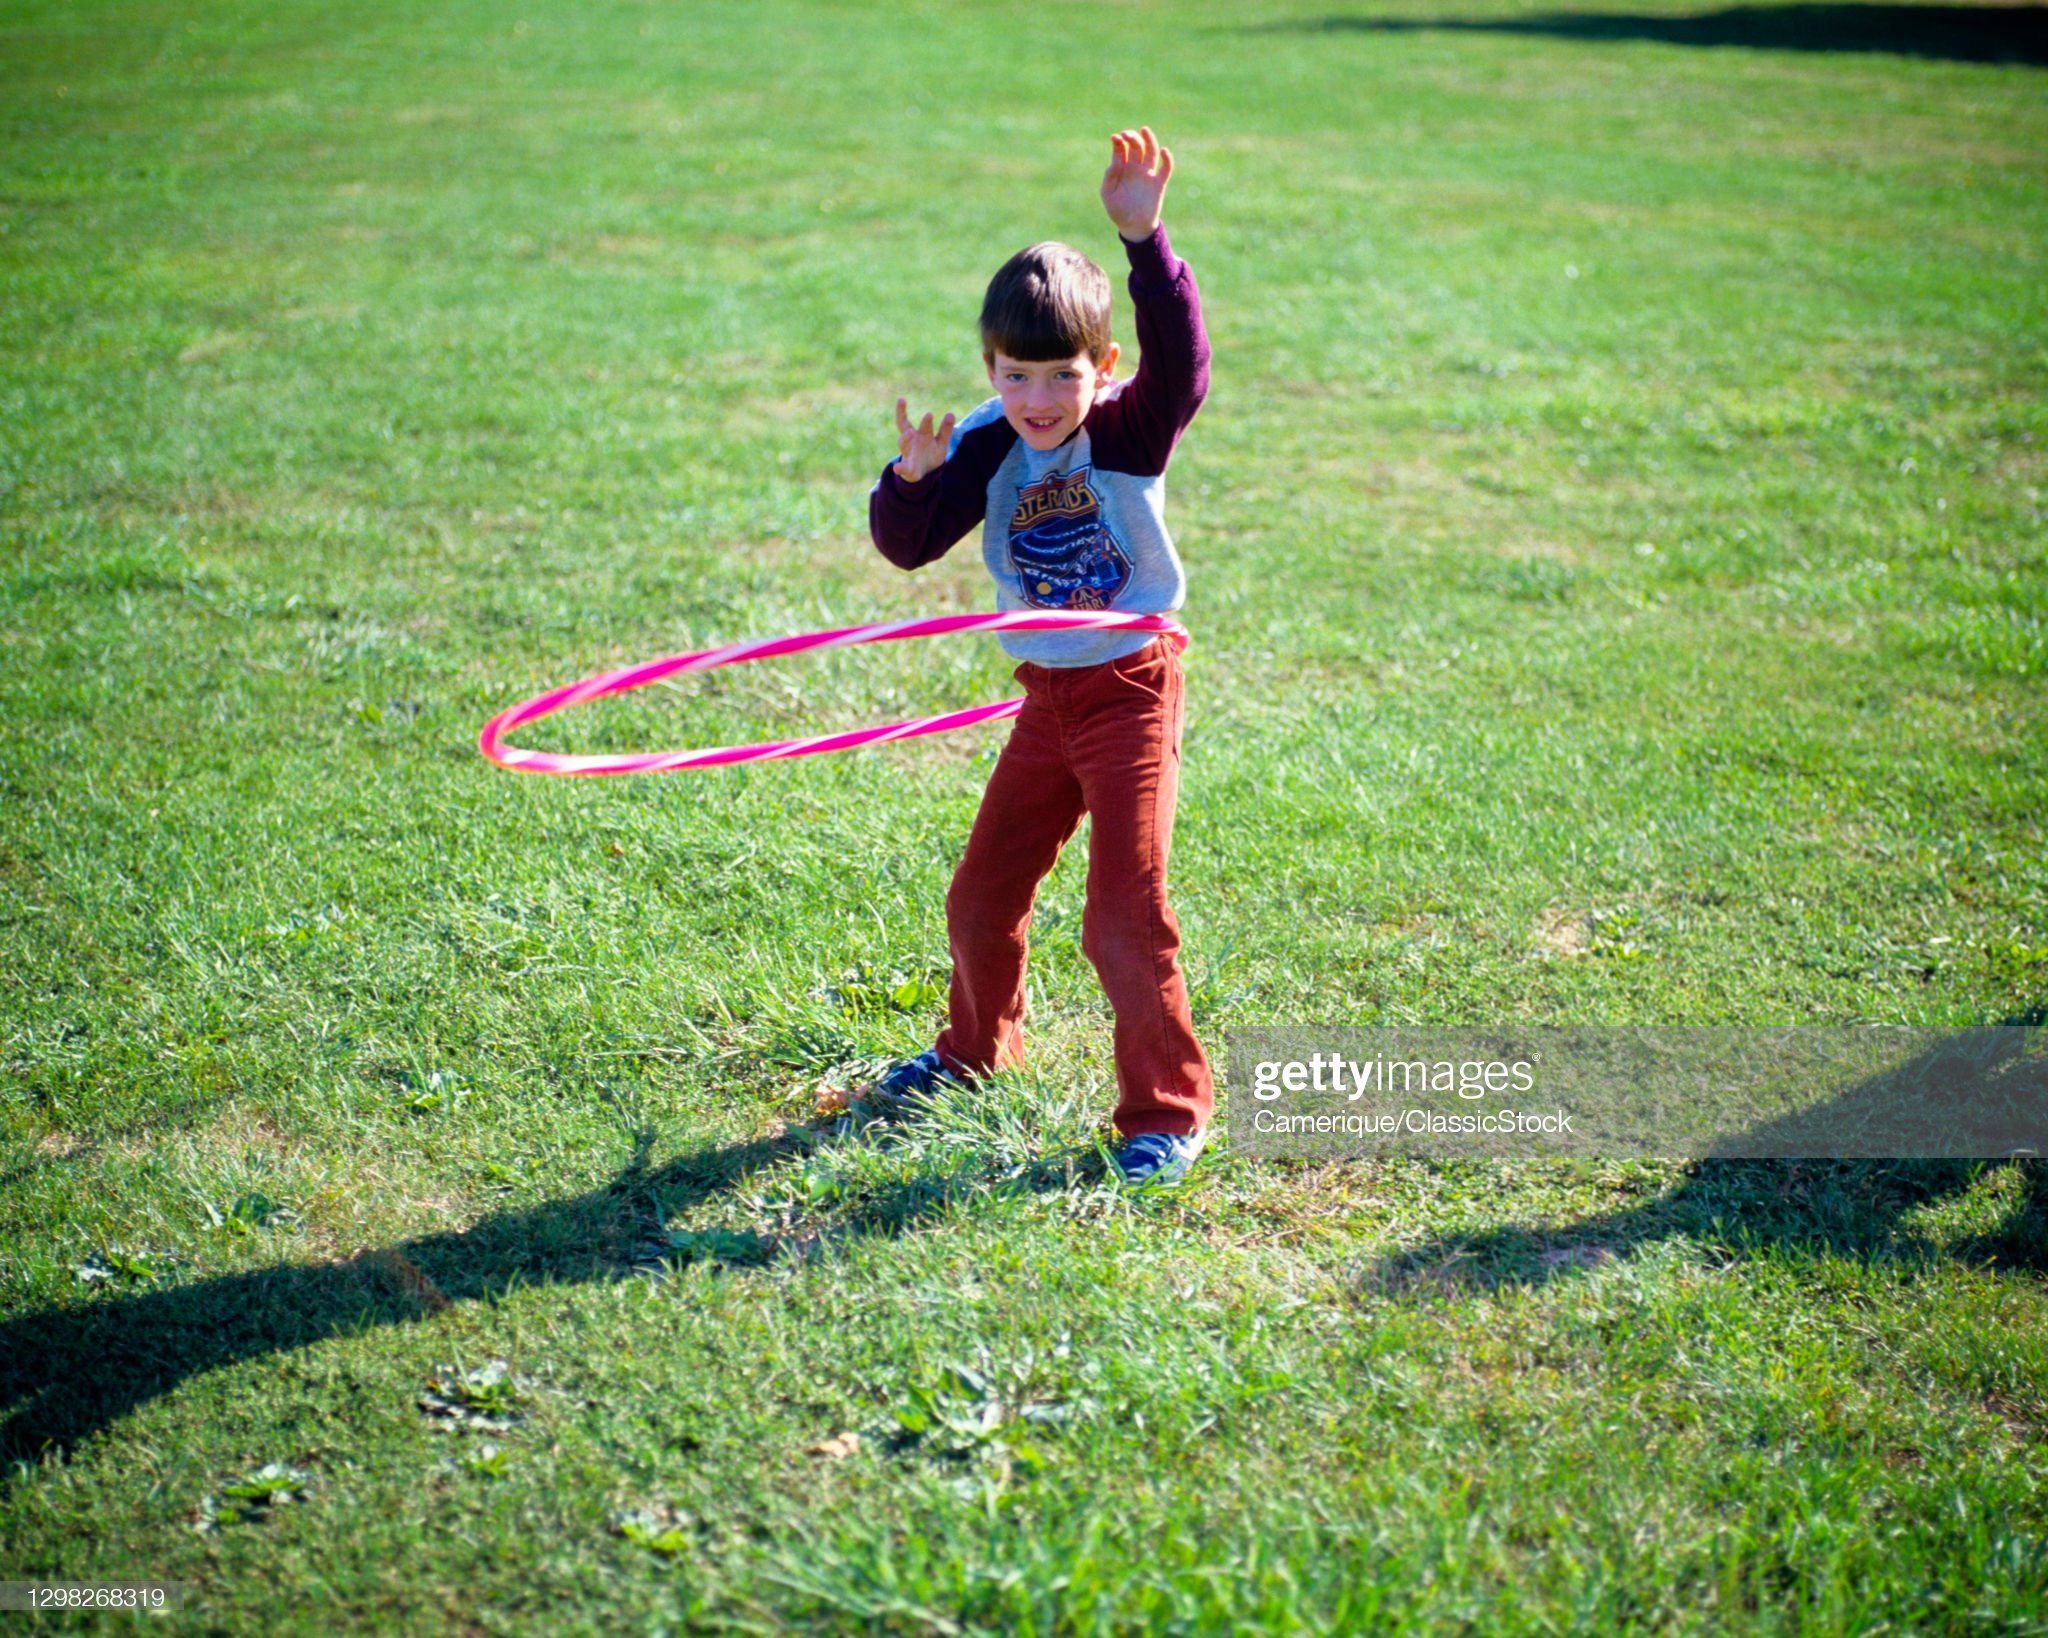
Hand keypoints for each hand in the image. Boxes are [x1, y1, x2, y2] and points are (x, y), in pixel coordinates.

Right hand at [892, 397, 953, 482]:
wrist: (926, 474)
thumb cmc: (931, 453)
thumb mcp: (941, 442)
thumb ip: (945, 430)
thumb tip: (951, 413)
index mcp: (916, 434)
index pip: (906, 421)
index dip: (902, 411)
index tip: (900, 399)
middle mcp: (909, 443)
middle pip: (903, 430)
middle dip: (903, 418)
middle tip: (914, 412)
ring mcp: (908, 456)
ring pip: (903, 446)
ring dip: (905, 439)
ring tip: (910, 432)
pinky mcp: (908, 470)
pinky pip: (902, 469)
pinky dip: (899, 468)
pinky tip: (897, 468)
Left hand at [1100, 126, 1172, 241]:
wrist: (1133, 227)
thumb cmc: (1118, 210)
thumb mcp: (1108, 193)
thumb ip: (1110, 176)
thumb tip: (1116, 160)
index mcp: (1122, 169)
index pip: (1122, 149)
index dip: (1119, 141)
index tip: (1115, 138)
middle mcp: (1135, 168)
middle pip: (1136, 146)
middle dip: (1132, 138)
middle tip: (1126, 134)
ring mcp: (1148, 174)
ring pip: (1151, 152)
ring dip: (1149, 140)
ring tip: (1144, 130)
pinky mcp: (1159, 183)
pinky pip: (1166, 168)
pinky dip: (1167, 159)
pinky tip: (1164, 152)